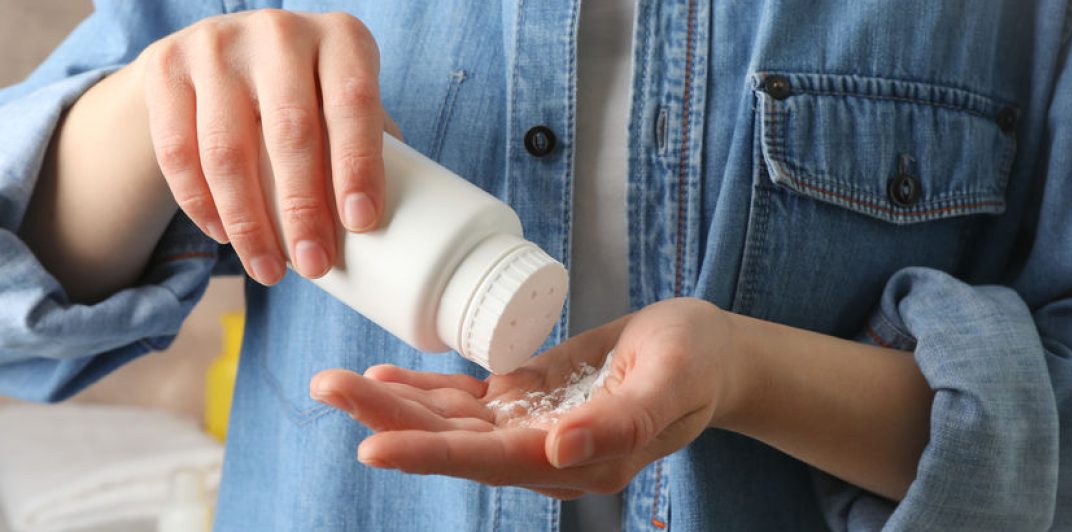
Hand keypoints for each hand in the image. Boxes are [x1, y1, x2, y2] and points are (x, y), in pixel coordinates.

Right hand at [138, 10, 400, 284]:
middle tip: (314, 265)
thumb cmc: (310, 93)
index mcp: (340, 38)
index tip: (361, 223)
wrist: (225, 53)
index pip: (354, 103)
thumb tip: (397, 226)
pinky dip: (201, 205)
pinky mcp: (165, 66)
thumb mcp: (344, 100)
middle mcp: (278, 32)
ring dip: (249, 224)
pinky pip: (177, 152)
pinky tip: (225, 238)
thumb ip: (369, 146)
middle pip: (290, 132)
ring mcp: (216, 45)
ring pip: (226, 151)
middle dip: (303, 211)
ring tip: (270, 270)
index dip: (358, 166)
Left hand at [310, 298, 746, 498]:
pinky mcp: (528, 399)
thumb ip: (622, 423)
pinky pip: (467, 400)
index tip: (373, 447)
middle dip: (389, 419)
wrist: (707, 352)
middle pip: (454, 443)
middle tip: (328, 388)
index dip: (431, 455)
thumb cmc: (698, 364)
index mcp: (579, 458)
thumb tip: (558, 449)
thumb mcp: (672, 383)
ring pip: (450, 421)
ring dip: (393, 403)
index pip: (492, 461)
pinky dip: (424, 389)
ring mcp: (533, 426)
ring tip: (335, 381)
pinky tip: (385, 376)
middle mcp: (546, 451)